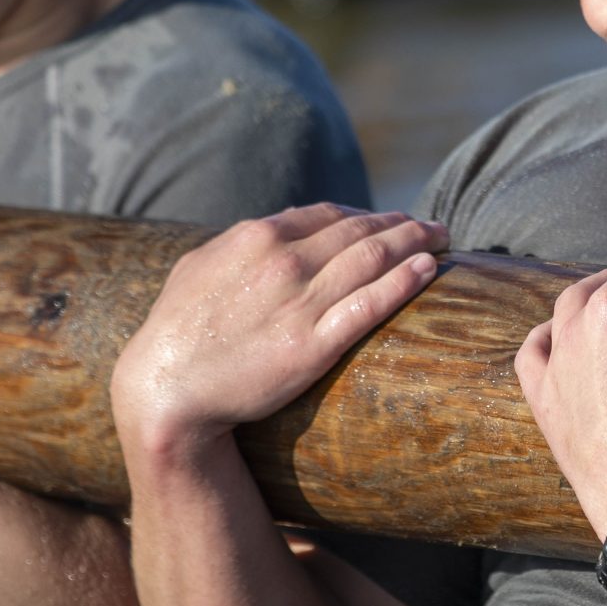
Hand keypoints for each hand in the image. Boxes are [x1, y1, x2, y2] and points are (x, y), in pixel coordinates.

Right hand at [112, 206, 443, 458]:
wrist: (165, 392)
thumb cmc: (177, 332)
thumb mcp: (200, 268)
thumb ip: (240, 245)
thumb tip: (271, 229)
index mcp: (256, 237)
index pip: (329, 214)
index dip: (369, 213)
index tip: (393, 219)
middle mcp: (284, 261)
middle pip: (361, 230)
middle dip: (404, 224)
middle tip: (436, 227)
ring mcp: (301, 301)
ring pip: (374, 259)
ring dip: (415, 243)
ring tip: (442, 240)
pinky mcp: (314, 345)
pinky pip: (370, 305)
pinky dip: (404, 282)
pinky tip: (427, 270)